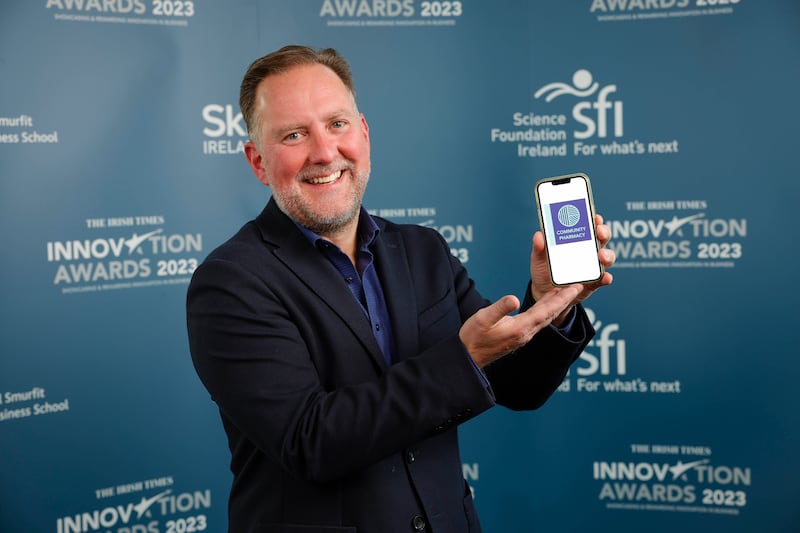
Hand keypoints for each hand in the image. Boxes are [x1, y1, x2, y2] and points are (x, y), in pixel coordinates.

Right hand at [459, 286, 580, 367]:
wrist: (469, 357)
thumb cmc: (473, 337)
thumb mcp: (483, 318)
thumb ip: (500, 308)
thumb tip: (515, 299)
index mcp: (520, 328)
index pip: (546, 311)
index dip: (561, 299)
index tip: (574, 288)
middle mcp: (525, 333)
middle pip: (550, 315)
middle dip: (564, 301)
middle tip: (577, 287)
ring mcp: (522, 336)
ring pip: (545, 319)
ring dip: (555, 305)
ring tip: (563, 293)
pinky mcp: (518, 336)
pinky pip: (538, 322)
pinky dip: (545, 311)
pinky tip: (544, 306)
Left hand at [530, 214, 614, 325]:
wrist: (543, 292)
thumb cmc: (544, 270)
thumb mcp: (538, 258)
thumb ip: (539, 247)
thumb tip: (539, 236)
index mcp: (576, 240)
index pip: (588, 225)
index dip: (594, 219)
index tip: (595, 216)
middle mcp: (588, 251)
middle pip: (602, 238)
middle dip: (604, 232)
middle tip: (599, 233)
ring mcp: (592, 267)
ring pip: (607, 257)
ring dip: (607, 255)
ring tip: (601, 256)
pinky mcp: (593, 283)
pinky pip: (603, 279)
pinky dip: (606, 278)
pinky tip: (604, 277)